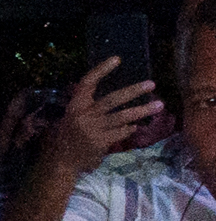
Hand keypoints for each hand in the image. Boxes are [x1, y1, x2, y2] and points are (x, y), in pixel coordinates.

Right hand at [46, 58, 169, 175]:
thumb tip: (115, 94)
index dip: (101, 70)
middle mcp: (82, 115)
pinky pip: (121, 132)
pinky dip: (129, 129)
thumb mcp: (72, 117)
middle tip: (151, 84)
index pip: (87, 83)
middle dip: (133, 91)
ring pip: (122, 117)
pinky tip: (133, 127)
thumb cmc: (68, 136)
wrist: (61, 162)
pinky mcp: (99, 142)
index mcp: (74, 105)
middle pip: (111, 99)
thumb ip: (87, 106)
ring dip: (142, 111)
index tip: (117, 59)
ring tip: (159, 106)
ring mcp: (91, 129)